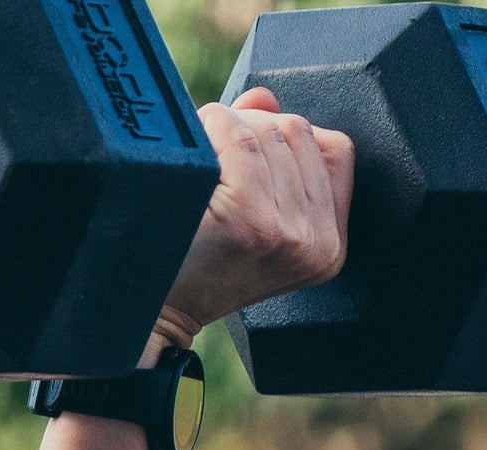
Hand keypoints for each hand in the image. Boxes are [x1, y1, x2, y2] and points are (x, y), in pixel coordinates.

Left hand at [153, 89, 352, 350]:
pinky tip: (193, 171)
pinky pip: (236, 135)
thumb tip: (265, 98)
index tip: (248, 161)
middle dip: (251, 130)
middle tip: (215, 170)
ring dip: (225, 132)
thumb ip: (267, 152)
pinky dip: (208, 135)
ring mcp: (287, 233)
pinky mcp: (251, 220)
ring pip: (267, 128)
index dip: (286, 136)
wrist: (151, 314)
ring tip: (202, 176)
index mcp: (330, 246)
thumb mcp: (251, 210)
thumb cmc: (194, 264)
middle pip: (298, 130)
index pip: (335, 149)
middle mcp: (319, 243)